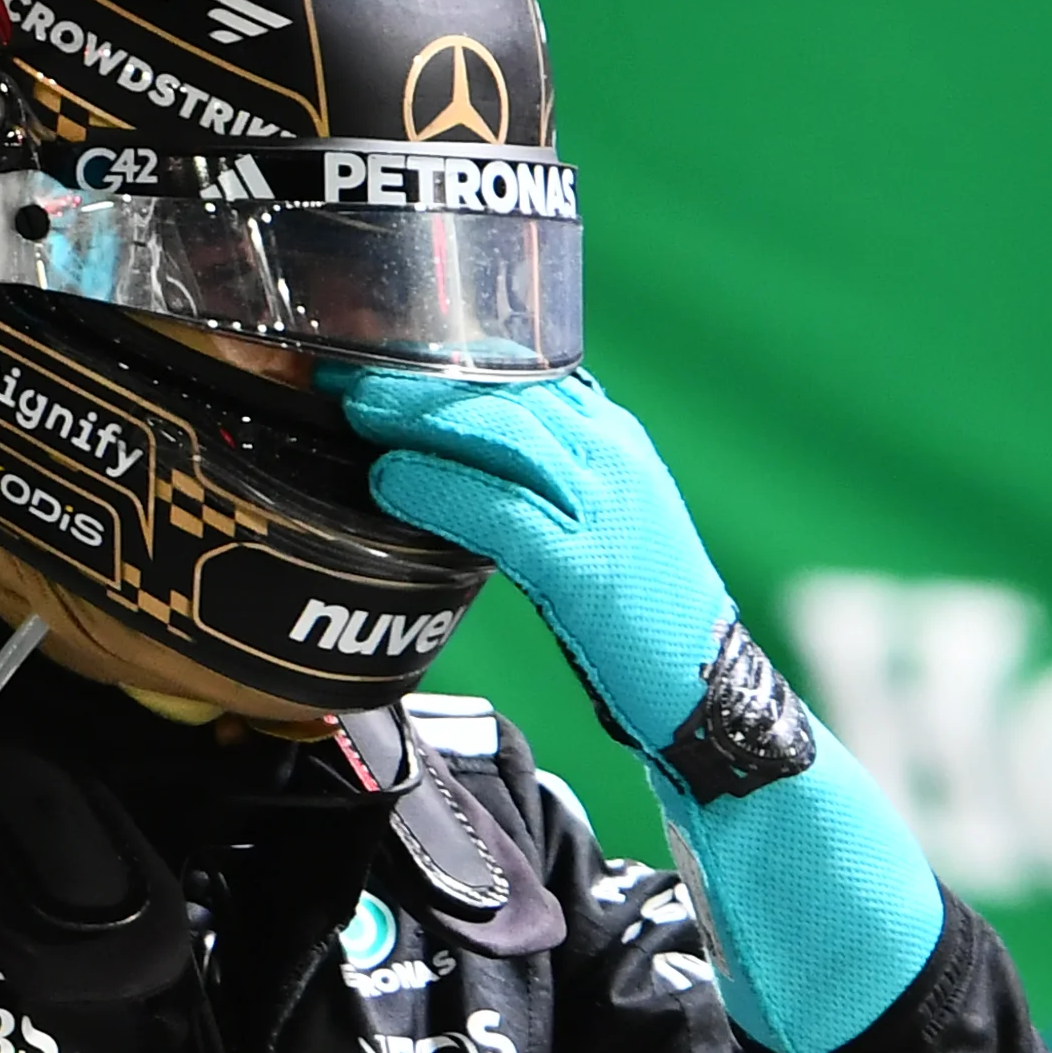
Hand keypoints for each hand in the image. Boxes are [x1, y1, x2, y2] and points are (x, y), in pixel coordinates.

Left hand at [327, 363, 940, 1052]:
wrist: (710, 700)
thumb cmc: (637, 621)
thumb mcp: (594, 526)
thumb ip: (539, 485)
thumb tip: (454, 460)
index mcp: (614, 441)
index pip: (523, 371)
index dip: (447, 358)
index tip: (379, 352)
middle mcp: (613, 458)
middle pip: (503, 389)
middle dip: (418, 376)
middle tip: (342, 368)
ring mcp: (606, 508)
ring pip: (500, 434)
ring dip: (417, 417)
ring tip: (352, 410)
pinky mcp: (589, 568)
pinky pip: (501, 510)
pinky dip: (440, 489)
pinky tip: (390, 481)